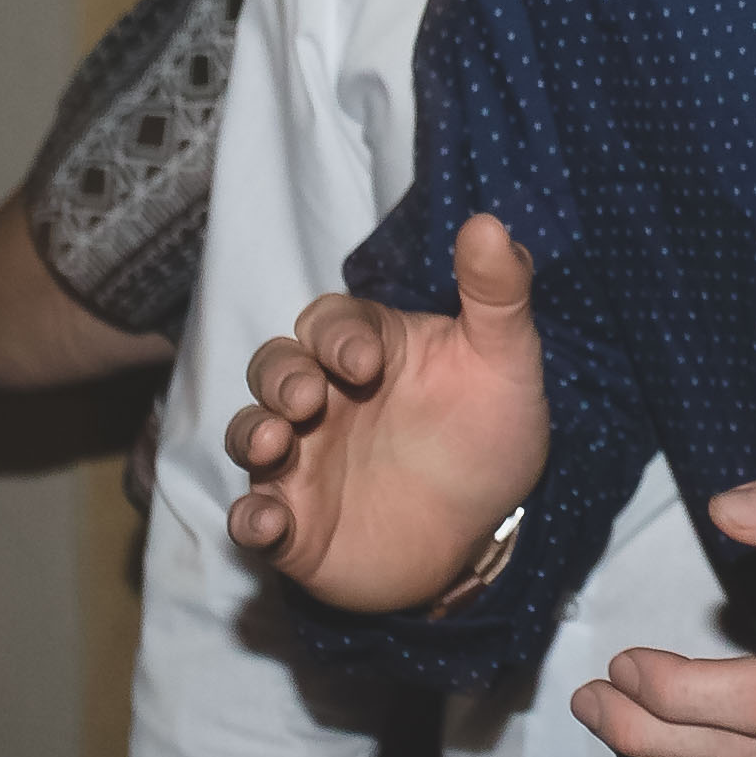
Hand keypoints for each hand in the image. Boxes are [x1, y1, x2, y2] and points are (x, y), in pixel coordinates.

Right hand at [220, 212, 553, 608]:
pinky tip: (268, 524)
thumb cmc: (488, 434)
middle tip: (307, 400)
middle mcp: (322, 399)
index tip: (365, 361)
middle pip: (274, 368)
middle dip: (280, 378)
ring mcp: (302, 461)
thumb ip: (497, 294)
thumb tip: (488, 223)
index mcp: (367, 350)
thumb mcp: (505, 362)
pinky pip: (254, 517)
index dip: (336, 336)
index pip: (330, 322)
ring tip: (272, 445)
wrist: (491, 533)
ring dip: (251, 435)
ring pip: (250, 433)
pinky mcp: (296, 525)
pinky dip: (250, 519)